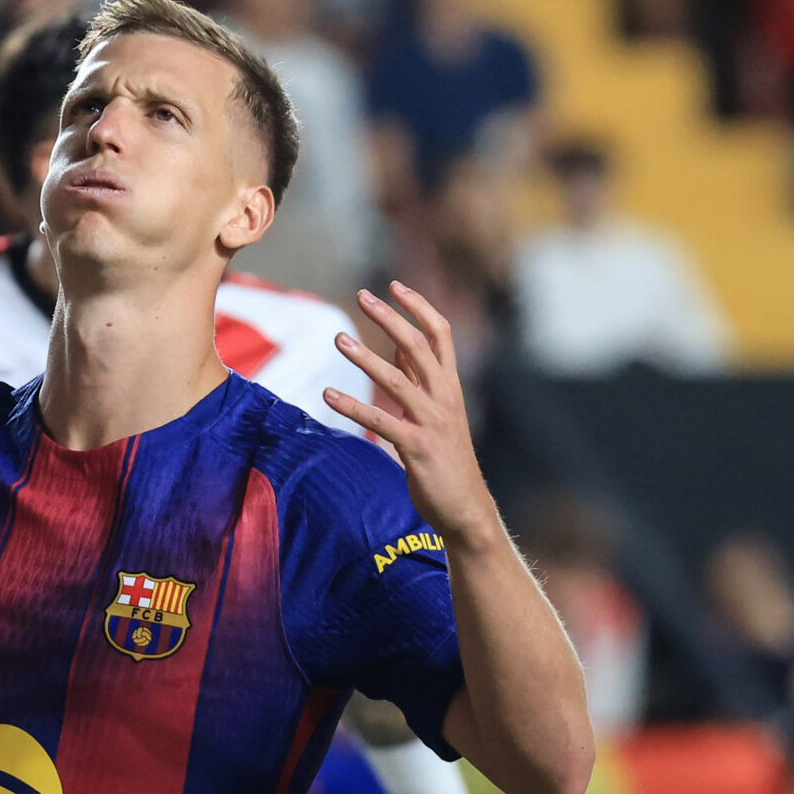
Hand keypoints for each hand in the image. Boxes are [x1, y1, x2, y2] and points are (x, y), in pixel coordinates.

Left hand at [326, 283, 493, 542]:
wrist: (466, 508)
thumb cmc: (446, 459)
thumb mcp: (435, 412)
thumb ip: (417, 380)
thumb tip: (396, 346)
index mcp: (451, 386)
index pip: (440, 334)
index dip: (418, 306)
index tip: (393, 285)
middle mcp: (445, 398)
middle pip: (419, 346)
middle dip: (390, 317)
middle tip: (362, 295)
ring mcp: (433, 422)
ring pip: (397, 380)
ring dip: (365, 357)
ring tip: (338, 338)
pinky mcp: (417, 447)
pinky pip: (381, 421)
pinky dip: (352, 406)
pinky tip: (328, 394)